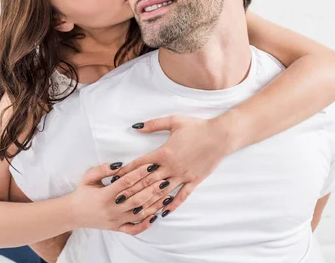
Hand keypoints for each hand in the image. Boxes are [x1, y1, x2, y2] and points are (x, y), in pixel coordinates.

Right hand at [69, 161, 165, 234]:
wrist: (73, 213)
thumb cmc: (82, 192)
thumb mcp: (89, 177)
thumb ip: (103, 169)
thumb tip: (119, 164)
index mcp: (104, 195)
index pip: (126, 182)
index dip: (139, 173)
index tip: (150, 165)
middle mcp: (112, 209)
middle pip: (136, 198)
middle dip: (152, 188)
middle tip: (165, 178)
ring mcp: (116, 220)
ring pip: (139, 213)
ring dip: (154, 204)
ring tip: (167, 195)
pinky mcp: (117, 228)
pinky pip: (134, 229)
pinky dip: (145, 224)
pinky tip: (155, 216)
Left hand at [114, 115, 233, 217]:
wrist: (220, 135)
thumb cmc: (197, 127)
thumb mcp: (173, 121)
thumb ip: (153, 125)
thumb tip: (136, 127)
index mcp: (163, 152)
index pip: (140, 164)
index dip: (126, 172)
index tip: (114, 179)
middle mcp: (171, 167)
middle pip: (147, 181)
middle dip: (132, 191)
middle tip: (118, 200)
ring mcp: (182, 176)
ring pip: (162, 192)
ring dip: (148, 201)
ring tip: (135, 210)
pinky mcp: (194, 181)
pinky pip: (182, 196)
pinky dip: (172, 205)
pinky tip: (163, 213)